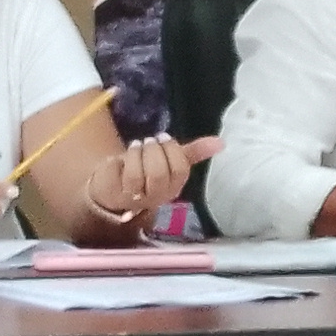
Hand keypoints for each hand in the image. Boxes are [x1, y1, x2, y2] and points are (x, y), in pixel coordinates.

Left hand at [85, 133, 222, 221]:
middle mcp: (157, 196)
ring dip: (139, 153)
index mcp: (174, 187)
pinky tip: (124, 156)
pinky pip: (124, 174)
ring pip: (141, 174)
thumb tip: (221, 142)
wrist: (113, 185)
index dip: (172, 149)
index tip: (163, 138)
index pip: (180, 170)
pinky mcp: (116, 194)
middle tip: (149, 141)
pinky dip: (125, 159)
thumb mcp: (168, 160)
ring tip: (137, 146)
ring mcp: (137, 198)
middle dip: (154, 151)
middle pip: (160, 173)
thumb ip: (193, 152)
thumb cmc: (144, 171)